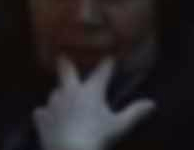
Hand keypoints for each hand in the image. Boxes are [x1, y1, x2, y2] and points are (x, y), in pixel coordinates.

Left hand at [32, 57, 155, 149]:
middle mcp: (71, 92)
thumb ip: (135, 113)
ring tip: (63, 95)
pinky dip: (45, 113)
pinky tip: (47, 116)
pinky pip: (41, 111)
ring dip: (59, 92)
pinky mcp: (41, 119)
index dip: (108, 63)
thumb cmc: (97, 139)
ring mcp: (54, 105)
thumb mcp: (120, 127)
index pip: (102, 70)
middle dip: (66, 62)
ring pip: (54, 92)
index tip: (111, 57)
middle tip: (62, 55)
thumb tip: (153, 104)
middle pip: (66, 70)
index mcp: (91, 90)